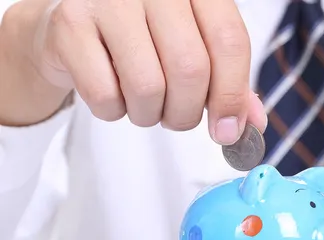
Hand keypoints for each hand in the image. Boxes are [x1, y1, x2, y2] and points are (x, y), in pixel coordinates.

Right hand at [32, 0, 266, 142]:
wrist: (74, 29)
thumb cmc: (144, 41)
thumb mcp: (195, 53)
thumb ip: (228, 85)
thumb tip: (253, 125)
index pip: (229, 41)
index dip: (232, 95)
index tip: (228, 131)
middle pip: (191, 69)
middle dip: (187, 113)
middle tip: (176, 116)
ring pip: (148, 87)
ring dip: (149, 115)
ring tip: (142, 103)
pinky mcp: (70, 24)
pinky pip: (105, 95)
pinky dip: (112, 111)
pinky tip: (110, 91)